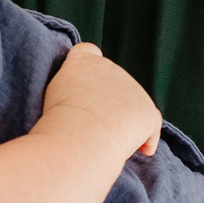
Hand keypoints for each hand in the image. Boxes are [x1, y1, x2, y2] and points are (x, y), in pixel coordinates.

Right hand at [40, 43, 162, 157]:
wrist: (80, 134)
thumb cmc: (58, 122)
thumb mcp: (53, 95)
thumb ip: (67, 88)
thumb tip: (79, 101)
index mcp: (82, 61)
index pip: (86, 52)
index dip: (86, 66)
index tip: (83, 86)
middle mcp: (110, 68)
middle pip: (112, 81)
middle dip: (106, 102)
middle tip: (90, 127)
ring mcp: (132, 88)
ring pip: (131, 104)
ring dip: (124, 121)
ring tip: (107, 141)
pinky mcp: (147, 110)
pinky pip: (151, 123)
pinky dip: (146, 137)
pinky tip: (142, 150)